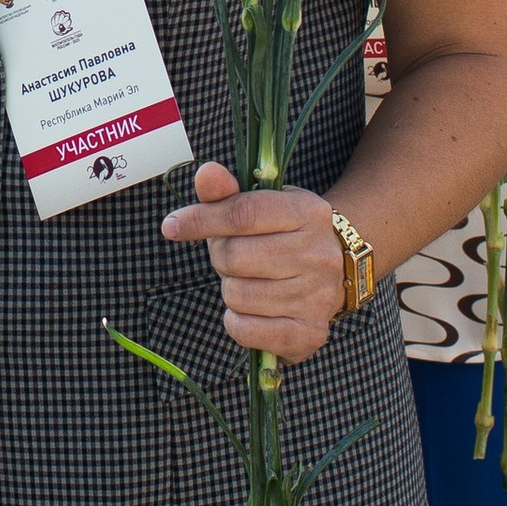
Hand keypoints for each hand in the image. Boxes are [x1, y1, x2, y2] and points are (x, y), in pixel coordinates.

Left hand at [160, 160, 344, 363]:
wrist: (333, 273)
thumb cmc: (283, 235)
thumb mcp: (263, 205)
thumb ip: (228, 192)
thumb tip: (206, 173)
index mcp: (307, 213)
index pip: (243, 213)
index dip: (200, 219)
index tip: (173, 225)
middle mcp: (318, 254)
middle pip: (234, 257)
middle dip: (220, 256)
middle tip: (232, 256)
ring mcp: (318, 295)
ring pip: (237, 295)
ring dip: (231, 289)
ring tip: (250, 281)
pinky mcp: (309, 332)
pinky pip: (246, 330)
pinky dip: (237, 321)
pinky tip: (252, 309)